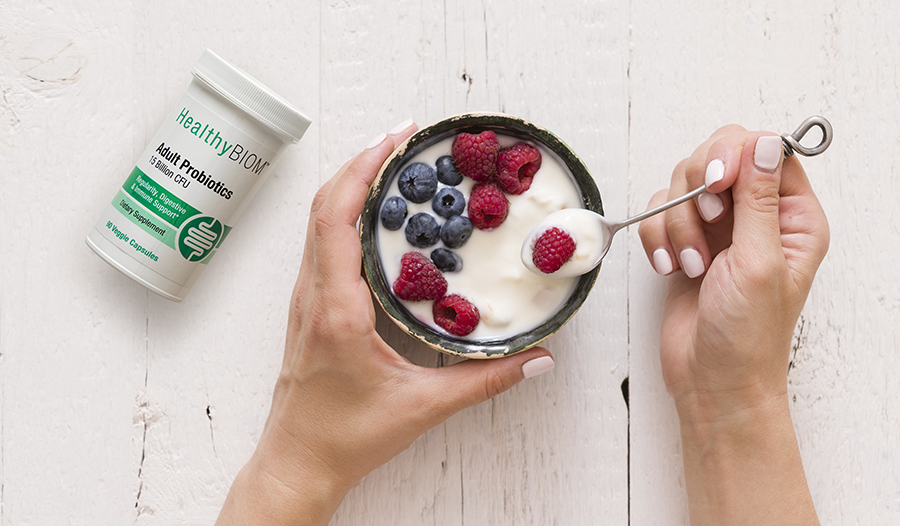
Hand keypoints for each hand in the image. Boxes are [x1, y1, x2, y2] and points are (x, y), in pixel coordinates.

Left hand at [216, 121, 555, 525]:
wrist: (298, 461)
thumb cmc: (346, 436)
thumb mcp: (423, 407)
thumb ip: (486, 381)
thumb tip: (537, 359)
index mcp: (338, 308)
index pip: (338, 217)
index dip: (364, 169)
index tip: (397, 140)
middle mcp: (315, 294)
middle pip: (324, 205)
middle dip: (362, 162)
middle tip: (405, 138)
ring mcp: (307, 299)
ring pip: (319, 222)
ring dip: (351, 184)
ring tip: (393, 166)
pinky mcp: (311, 308)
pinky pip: (322, 244)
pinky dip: (345, 213)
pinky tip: (377, 217)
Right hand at [638, 125, 827, 524]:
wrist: (711, 381)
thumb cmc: (747, 335)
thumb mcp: (759, 262)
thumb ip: (758, 199)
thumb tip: (763, 143)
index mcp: (792, 217)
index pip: (766, 151)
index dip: (735, 155)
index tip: (717, 182)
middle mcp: (757, 216)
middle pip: (719, 156)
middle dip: (699, 189)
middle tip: (707, 222)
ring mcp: (719, 229)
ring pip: (683, 185)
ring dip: (677, 222)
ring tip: (691, 264)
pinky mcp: (686, 242)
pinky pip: (659, 214)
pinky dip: (658, 239)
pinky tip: (671, 270)